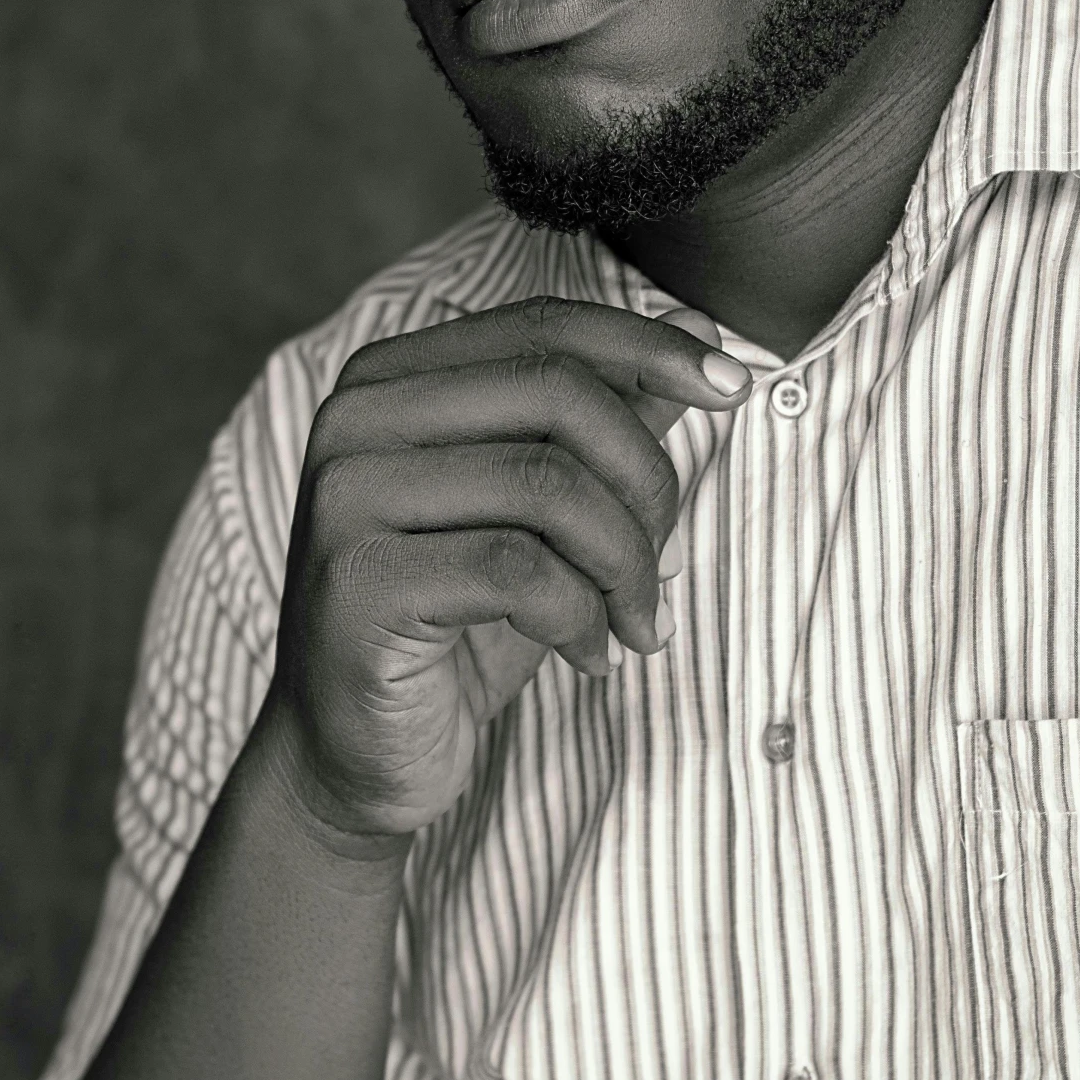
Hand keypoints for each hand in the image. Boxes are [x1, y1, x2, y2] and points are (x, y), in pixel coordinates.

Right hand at [256, 297, 751, 845]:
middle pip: (554, 392)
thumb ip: (609, 414)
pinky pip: (518, 572)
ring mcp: (345, 496)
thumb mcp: (545, 510)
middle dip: (644, 475)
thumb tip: (700, 326)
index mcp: (393, 377)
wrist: (356, 754)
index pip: (543, 325)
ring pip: (548, 485)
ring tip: (634, 620)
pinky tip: (589, 654)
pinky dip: (581, 617)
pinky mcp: (356, 583)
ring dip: (624, 562)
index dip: (649, 347)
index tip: (733, 384)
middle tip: (666, 555)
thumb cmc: (458, 620)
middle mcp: (356, 417)